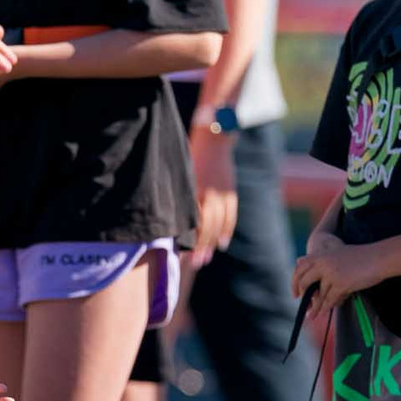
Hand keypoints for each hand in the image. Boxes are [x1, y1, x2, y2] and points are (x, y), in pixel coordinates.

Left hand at [188, 123, 238, 264]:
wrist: (214, 137)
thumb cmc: (191, 156)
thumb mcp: (180, 176)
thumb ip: (178, 197)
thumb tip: (167, 222)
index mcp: (194, 189)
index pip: (191, 221)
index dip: (186, 240)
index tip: (179, 255)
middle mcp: (209, 192)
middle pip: (206, 226)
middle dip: (200, 247)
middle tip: (194, 264)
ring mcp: (223, 192)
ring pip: (219, 224)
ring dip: (212, 243)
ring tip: (206, 259)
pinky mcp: (232, 191)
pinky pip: (231, 215)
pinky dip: (227, 230)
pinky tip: (222, 243)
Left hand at [291, 238, 385, 309]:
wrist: (379, 258)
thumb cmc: (360, 257)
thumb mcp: (337, 252)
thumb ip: (318, 259)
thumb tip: (297, 260)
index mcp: (321, 254)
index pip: (300, 268)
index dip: (295, 281)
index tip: (296, 293)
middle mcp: (323, 263)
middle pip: (304, 282)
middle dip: (303, 296)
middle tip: (304, 307)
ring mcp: (331, 274)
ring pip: (319, 294)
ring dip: (317, 306)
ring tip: (313, 315)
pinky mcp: (340, 284)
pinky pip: (330, 300)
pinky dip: (326, 307)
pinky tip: (324, 313)